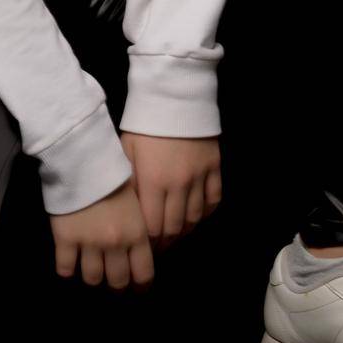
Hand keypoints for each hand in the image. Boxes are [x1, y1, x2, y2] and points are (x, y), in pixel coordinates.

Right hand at [48, 178, 154, 291]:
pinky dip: (67, 271)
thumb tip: (142, 249)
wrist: (82, 158)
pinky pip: (65, 269)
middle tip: (114, 283)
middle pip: (118, 282)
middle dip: (117, 287)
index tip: (137, 288)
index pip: (144, 274)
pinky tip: (69, 264)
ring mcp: (89, 243)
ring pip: (92, 279)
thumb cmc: (113, 174)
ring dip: (93, 278)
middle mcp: (115, 244)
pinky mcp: (65, 240)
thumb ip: (138, 227)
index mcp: (136, 233)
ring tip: (92, 271)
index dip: (141, 286)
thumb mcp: (136, 200)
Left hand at [119, 131, 221, 250]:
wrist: (175, 94)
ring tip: (176, 235)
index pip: (152, 227)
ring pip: (195, 218)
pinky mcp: (215, 167)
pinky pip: (214, 200)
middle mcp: (179, 184)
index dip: (148, 243)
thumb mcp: (127, 151)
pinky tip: (196, 216)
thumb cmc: (144, 123)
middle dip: (166, 242)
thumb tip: (129, 212)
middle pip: (174, 227)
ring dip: (185, 231)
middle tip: (159, 247)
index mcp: (153, 181)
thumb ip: (130, 183)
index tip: (144, 248)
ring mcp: (200, 176)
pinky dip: (205, 213)